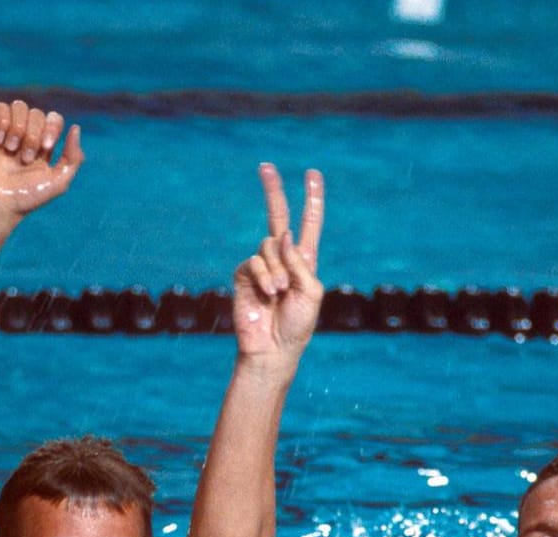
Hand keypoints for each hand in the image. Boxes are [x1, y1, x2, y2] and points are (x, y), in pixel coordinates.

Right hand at [0, 100, 83, 236]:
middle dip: (34, 133)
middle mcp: (25, 138)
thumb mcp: (59, 182)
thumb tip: (76, 128)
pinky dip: (3, 121)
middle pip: (38, 114)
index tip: (45, 148)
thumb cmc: (26, 198)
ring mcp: (6, 134)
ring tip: (11, 149)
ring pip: (20, 106)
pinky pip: (0, 108)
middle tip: (26, 157)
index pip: (54, 119)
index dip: (53, 127)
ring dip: (19, 127)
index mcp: (43, 148)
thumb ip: (73, 157)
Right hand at [232, 163, 323, 373]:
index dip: (312, 199)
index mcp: (305, 260)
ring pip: (269, 246)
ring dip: (278, 270)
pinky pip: (254, 261)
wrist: (273, 349)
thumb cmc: (298, 325)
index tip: (312, 174)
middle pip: (277, 216)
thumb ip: (300, 261)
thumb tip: (283, 233)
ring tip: (280, 294)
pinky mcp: (244, 275)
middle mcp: (283, 258)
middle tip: (265, 166)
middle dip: (273, 191)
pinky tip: (269, 294)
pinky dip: (264, 276)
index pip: (308, 223)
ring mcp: (262, 266)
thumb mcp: (311, 292)